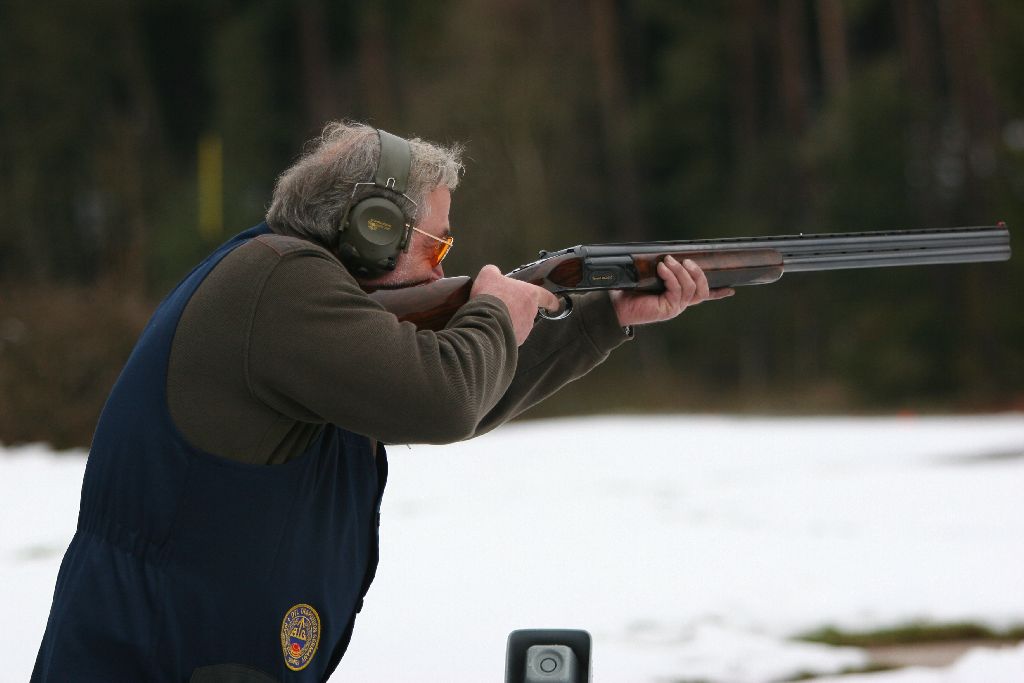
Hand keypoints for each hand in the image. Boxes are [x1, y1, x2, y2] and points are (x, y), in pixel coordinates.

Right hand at [470, 265, 560, 344]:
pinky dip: (503, 332)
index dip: (551, 301)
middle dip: (518, 309)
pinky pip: (510, 335)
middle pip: (529, 311)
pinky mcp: (516, 342)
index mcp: (530, 295)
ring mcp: (524, 330)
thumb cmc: (491, 296)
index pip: (548, 298)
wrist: (485, 321)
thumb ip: (493, 272)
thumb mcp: (488, 275)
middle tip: (504, 306)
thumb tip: (493, 272)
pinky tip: (491, 328)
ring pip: (520, 324)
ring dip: (510, 321)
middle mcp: (531, 313)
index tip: (554, 305)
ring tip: (493, 318)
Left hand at [610, 256, 733, 326]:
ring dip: (681, 271)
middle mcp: (680, 303)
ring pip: (690, 288)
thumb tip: (669, 255)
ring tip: (668, 261)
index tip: (731, 289)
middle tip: (686, 260)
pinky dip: (671, 276)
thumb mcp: (651, 276)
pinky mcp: (669, 309)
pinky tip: (662, 268)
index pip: (702, 295)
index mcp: (678, 296)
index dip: (718, 293)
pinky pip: (677, 290)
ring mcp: (676, 307)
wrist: (617, 305)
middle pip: (702, 289)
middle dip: (698, 272)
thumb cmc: (631, 289)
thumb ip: (664, 269)